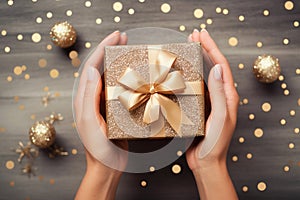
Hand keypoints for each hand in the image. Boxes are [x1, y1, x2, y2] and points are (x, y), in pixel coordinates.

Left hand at [74, 31, 127, 199]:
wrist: (107, 167)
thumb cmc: (99, 149)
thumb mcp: (91, 123)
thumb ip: (89, 98)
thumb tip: (92, 71)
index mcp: (84, 99)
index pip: (91, 67)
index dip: (102, 49)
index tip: (116, 37)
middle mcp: (92, 98)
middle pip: (99, 67)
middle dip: (109, 49)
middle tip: (123, 37)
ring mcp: (103, 103)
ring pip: (109, 75)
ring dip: (117, 60)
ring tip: (128, 49)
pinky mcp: (114, 109)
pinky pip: (119, 87)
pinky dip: (125, 76)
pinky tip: (134, 73)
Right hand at [186, 29, 238, 199]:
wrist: (206, 162)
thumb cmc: (216, 143)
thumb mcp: (221, 117)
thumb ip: (219, 93)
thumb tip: (216, 69)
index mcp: (228, 97)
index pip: (220, 66)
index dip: (212, 48)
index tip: (202, 35)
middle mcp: (220, 96)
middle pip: (213, 66)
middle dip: (205, 49)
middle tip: (194, 35)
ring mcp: (209, 101)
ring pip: (203, 75)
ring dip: (198, 59)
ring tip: (189, 47)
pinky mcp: (199, 107)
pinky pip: (195, 87)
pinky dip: (190, 75)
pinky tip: (182, 71)